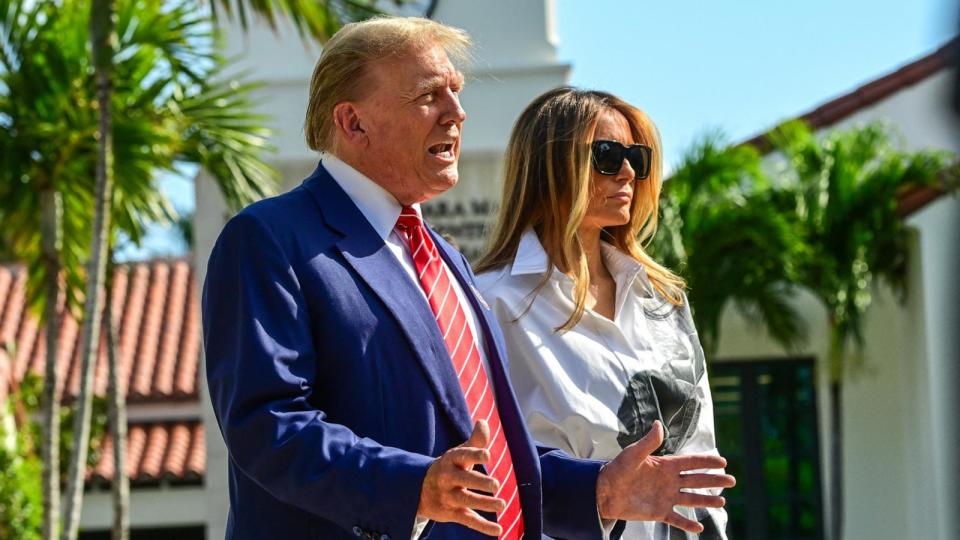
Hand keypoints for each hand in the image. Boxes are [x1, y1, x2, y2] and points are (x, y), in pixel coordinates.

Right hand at [416, 420, 505, 535]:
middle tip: (496, 485)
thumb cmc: (449, 468)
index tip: (487, 455)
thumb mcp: (458, 453)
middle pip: (464, 480)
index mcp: (451, 460)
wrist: (418, 490)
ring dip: (484, 504)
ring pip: (467, 501)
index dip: (475, 454)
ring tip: (502, 504)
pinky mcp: (451, 513)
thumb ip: (475, 441)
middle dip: (479, 483)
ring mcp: (448, 497)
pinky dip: (483, 527)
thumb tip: (483, 421)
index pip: (462, 455)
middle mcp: (448, 478)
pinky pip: (468, 520)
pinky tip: (498, 530)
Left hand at [596, 420, 735, 532]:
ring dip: (706, 501)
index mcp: (665, 465)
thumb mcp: (633, 454)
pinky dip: (688, 524)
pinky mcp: (659, 512)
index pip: (691, 462)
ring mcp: (665, 497)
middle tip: (732, 481)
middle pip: (696, 480)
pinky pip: (677, 519)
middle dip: (714, 481)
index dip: (706, 461)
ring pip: (691, 499)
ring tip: (723, 502)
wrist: (604, 491)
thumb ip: (648, 442)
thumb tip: (659, 424)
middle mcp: (669, 481)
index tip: (723, 461)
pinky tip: (700, 527)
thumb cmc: (617, 469)